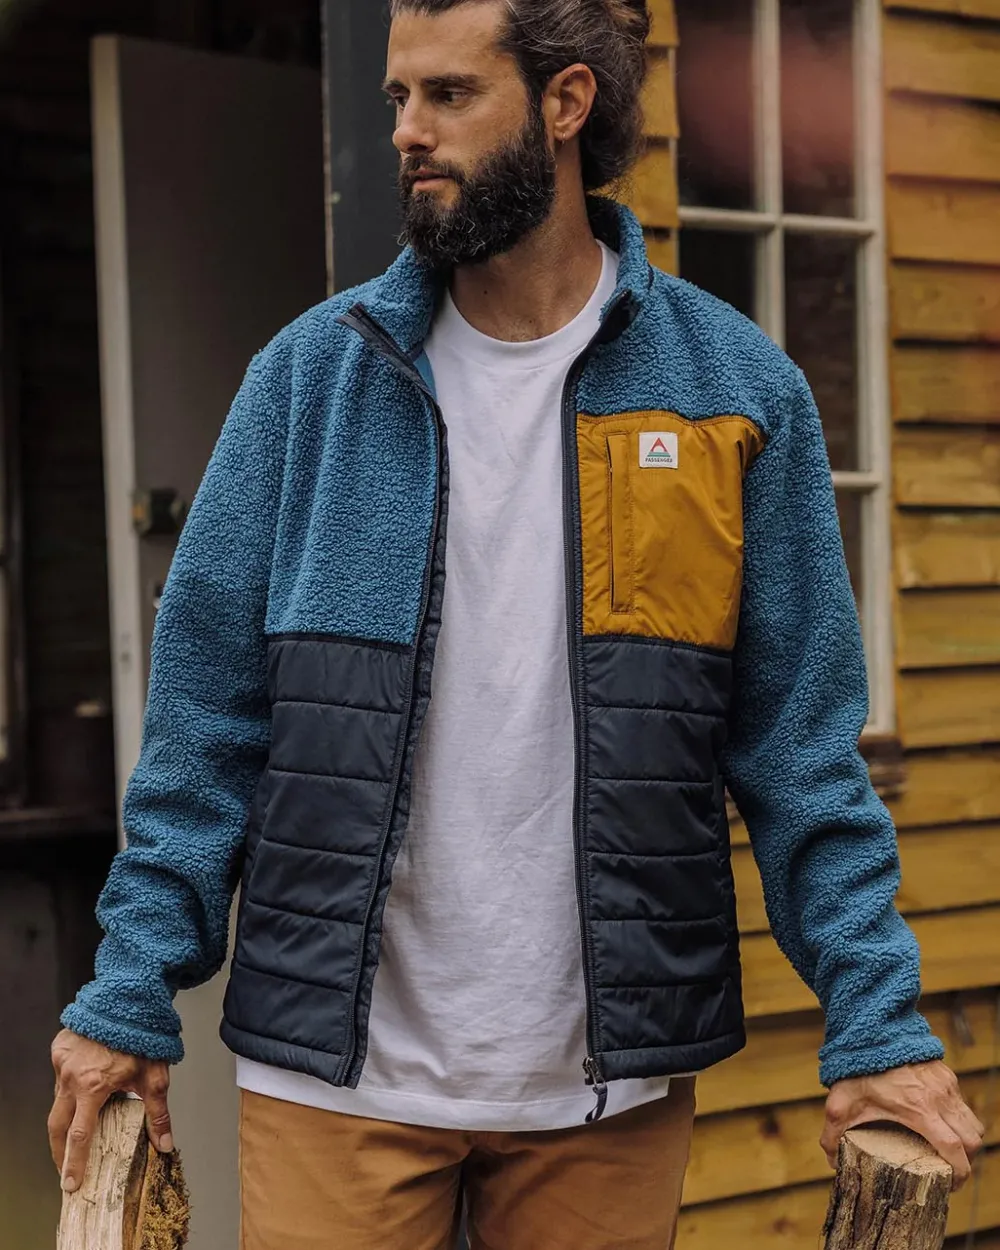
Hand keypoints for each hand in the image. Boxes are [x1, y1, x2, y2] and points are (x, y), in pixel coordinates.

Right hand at [48, 1029, 172, 1193]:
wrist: (129, 994)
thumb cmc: (143, 1033)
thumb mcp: (155, 1075)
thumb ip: (158, 1112)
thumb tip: (165, 1144)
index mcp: (93, 1086)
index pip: (79, 1136)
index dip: (74, 1163)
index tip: (70, 1184)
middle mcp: (71, 1076)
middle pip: (57, 1124)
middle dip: (59, 1150)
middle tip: (65, 1168)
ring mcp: (62, 1062)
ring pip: (58, 1099)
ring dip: (65, 1117)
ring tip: (75, 1133)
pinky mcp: (59, 1049)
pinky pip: (60, 1077)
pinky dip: (68, 1089)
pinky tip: (82, 1092)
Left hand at [821, 1060, 984, 1189]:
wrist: (871, 1029)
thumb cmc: (857, 1067)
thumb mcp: (841, 1102)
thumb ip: (833, 1134)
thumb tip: (832, 1161)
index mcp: (919, 1108)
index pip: (954, 1148)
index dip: (958, 1173)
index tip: (950, 1185)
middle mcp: (939, 1097)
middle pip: (971, 1140)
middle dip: (966, 1162)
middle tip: (949, 1172)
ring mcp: (946, 1085)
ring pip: (972, 1123)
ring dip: (966, 1141)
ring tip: (948, 1151)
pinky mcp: (946, 1074)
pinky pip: (962, 1105)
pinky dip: (958, 1120)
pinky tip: (939, 1124)